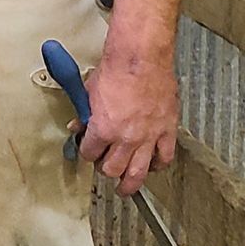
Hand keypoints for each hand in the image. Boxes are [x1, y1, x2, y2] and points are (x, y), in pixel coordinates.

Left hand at [80, 52, 179, 195]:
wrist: (141, 57)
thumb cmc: (117, 69)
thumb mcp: (89, 92)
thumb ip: (84, 113)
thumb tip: (77, 124)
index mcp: (103, 129)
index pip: (89, 153)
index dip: (86, 152)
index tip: (88, 150)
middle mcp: (126, 138)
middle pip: (112, 170)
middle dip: (105, 170)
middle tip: (105, 166)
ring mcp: (148, 137)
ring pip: (138, 174)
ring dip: (130, 184)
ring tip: (126, 188)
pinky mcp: (167, 131)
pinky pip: (164, 158)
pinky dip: (157, 165)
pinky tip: (152, 165)